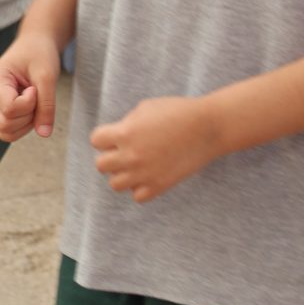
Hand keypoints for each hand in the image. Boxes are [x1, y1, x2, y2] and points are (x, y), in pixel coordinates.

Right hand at [0, 29, 61, 141]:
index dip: (30, 103)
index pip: (10, 109)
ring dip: (27, 123)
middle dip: (29, 115)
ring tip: (34, 101)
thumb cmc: (38, 53)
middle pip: (6, 124)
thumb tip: (44, 133)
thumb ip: (47, 105)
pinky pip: (9, 132)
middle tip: (36, 94)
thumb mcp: (47, 75)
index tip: (34, 86)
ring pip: (6, 132)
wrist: (35, 44)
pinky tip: (31, 108)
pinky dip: (24, 126)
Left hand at [90, 97, 221, 202]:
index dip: (105, 137)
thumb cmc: (178, 112)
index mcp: (124, 133)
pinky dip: (140, 188)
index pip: (95, 140)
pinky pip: (138, 196)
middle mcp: (131, 155)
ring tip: (136, 165)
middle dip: (111, 157)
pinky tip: (149, 175)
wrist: (207, 127)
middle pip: (101, 165)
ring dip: (122, 175)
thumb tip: (118, 135)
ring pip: (115, 184)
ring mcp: (144, 173)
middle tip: (125, 151)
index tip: (117, 135)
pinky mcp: (160, 185)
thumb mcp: (145, 108)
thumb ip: (127, 123)